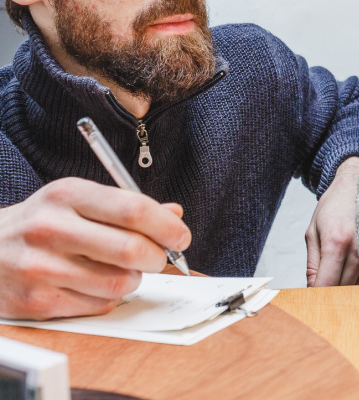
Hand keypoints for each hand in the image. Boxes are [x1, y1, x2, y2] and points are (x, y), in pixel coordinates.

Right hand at [0, 178, 191, 319]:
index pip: (134, 210)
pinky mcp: (35, 301)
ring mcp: (40, 267)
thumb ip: (127, 207)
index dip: (168, 227)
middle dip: (157, 257)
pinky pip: (97, 305)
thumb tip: (174, 214)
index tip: (180, 236)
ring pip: (119, 283)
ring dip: (132, 280)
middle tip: (158, 257)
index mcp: (67, 195)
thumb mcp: (77, 200)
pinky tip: (94, 284)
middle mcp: (51, 228)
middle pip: (131, 250)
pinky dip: (108, 298)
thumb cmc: (41, 223)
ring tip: (120, 269)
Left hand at [305, 157, 358, 286]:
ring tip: (341, 277)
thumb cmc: (334, 206)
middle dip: (333, 295)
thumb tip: (312, 291)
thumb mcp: (313, 232)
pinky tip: (356, 272)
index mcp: (336, 242)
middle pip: (345, 290)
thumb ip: (312, 264)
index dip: (317, 298)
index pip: (326, 285)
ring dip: (350, 289)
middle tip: (325, 290)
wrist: (358, 183)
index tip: (311, 301)